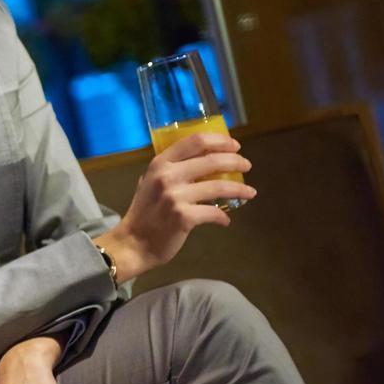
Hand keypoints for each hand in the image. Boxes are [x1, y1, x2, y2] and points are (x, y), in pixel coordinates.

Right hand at [95, 131, 255, 282]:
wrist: (134, 243)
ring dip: (239, 189)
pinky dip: (223, 217)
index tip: (234, 146)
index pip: (195, 141)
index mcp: (160, 164)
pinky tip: (225, 220)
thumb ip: (169, 170)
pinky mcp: (184, 217)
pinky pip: (214, 213)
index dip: (220, 141)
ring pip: (219, 187)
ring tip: (250, 192)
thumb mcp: (149, 182)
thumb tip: (198, 160)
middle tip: (246, 166)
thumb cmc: (144, 212)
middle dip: (236, 161)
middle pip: (212, 160)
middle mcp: (167, 176)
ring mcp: (175, 197)